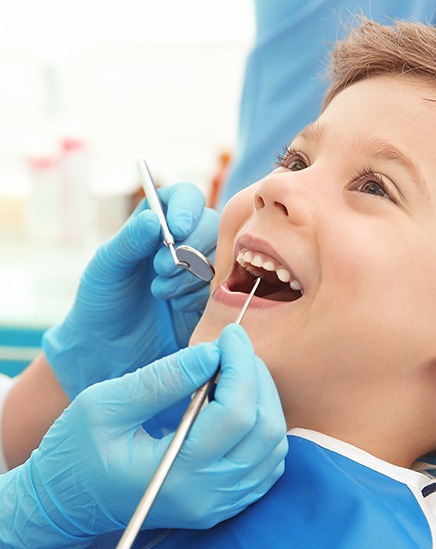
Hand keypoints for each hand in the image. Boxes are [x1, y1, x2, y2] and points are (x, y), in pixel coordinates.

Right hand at [0, 326, 286, 548]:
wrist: (64, 505)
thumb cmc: (74, 453)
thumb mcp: (104, 405)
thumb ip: (161, 379)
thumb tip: (212, 354)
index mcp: (175, 475)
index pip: (235, 415)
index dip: (241, 366)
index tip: (229, 335)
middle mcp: (206, 497)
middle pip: (265, 430)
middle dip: (256, 378)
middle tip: (233, 348)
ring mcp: (218, 505)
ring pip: (274, 447)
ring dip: (264, 400)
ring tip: (234, 372)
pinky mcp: (221, 505)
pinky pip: (267, 465)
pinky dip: (263, 427)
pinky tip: (237, 403)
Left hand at [42, 183, 218, 399]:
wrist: (108, 351)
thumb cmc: (101, 302)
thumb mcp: (106, 267)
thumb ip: (129, 241)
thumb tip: (154, 219)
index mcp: (156, 223)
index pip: (184, 197)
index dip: (186, 208)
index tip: (176, 229)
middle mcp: (184, 241)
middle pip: (211, 225)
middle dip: (189, 247)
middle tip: (160, 269)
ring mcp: (201, 270)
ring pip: (220, 256)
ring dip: (191, 274)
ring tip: (161, 292)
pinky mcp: (211, 299)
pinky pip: (222, 288)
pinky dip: (199, 295)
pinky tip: (176, 306)